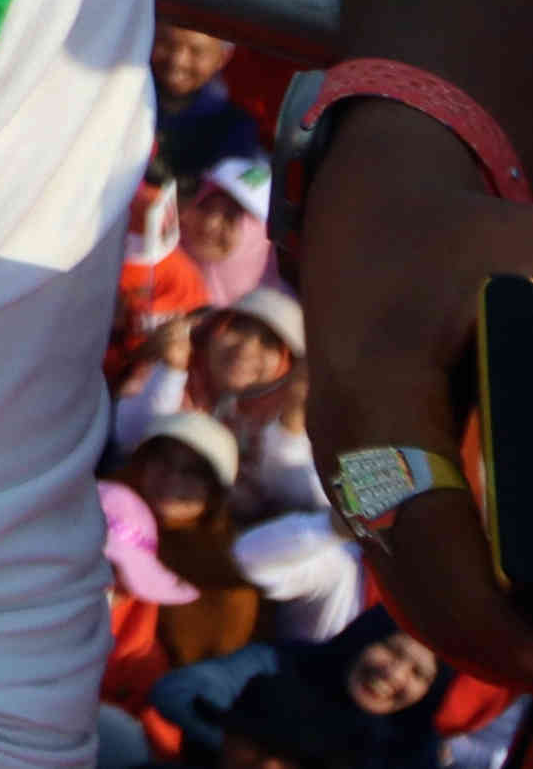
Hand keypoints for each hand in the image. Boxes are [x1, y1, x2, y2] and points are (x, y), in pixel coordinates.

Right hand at [297, 112, 532, 679]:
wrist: (372, 217)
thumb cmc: (465, 240)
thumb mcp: (528, 277)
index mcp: (378, 394)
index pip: (428, 535)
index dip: (495, 616)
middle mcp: (348, 445)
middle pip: (419, 587)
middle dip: (502, 644)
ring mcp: (347, 468)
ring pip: (411, 588)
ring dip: (485, 632)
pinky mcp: (362, 478)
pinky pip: (408, 565)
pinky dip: (465, 605)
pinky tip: (519, 623)